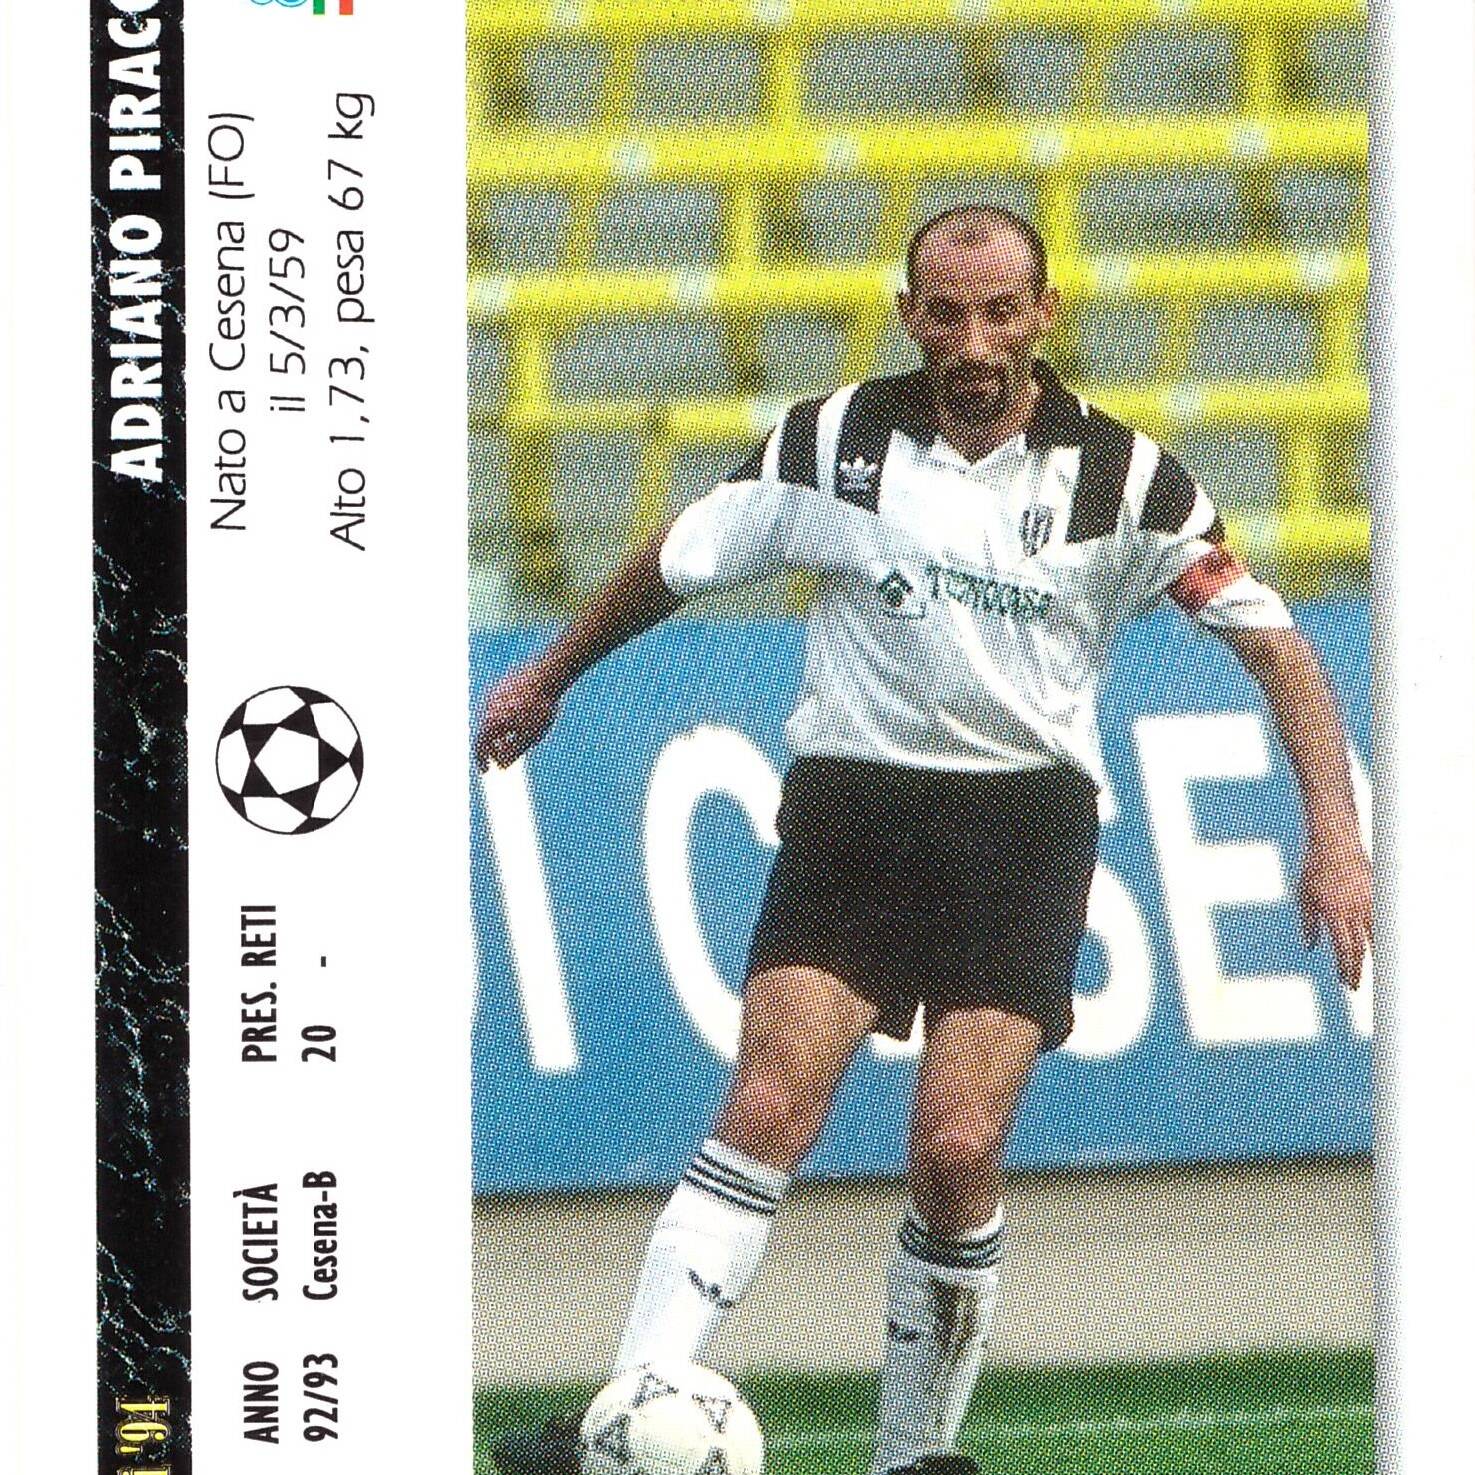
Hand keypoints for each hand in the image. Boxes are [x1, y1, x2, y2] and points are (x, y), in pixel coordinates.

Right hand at [475, 661, 561, 771]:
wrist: (548, 675)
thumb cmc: (540, 708)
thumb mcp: (530, 737)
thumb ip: (514, 752)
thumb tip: (502, 765)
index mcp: (491, 722)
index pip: (480, 747)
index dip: (482, 761)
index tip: (486, 771)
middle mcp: (487, 708)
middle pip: (484, 733)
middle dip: (491, 747)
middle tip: (500, 758)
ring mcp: (493, 695)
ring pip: (490, 719)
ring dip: (497, 732)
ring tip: (510, 740)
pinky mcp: (501, 686)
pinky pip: (497, 707)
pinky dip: (501, 718)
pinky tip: (516, 720)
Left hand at [1298, 830, 1372, 990]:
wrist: (1334, 841)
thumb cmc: (1315, 868)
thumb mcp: (1304, 896)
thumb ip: (1309, 923)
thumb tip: (1310, 947)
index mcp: (1334, 912)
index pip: (1345, 949)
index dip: (1346, 969)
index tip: (1345, 983)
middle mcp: (1354, 909)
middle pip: (1361, 948)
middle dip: (1357, 968)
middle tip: (1354, 985)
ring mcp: (1368, 901)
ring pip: (1376, 936)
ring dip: (1375, 956)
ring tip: (1372, 971)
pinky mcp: (1377, 893)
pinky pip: (1383, 920)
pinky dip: (1383, 936)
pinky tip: (1380, 945)